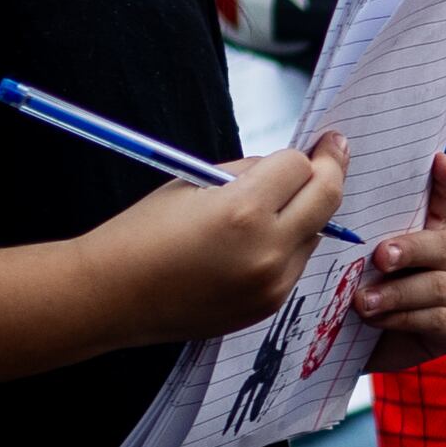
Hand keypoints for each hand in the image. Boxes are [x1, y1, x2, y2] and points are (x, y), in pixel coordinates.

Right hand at [87, 136, 345, 343]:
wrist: (111, 296)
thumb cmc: (142, 232)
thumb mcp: (193, 183)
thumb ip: (248, 172)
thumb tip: (290, 166)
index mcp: (242, 210)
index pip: (298, 166)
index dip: (300, 153)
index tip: (319, 140)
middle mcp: (266, 250)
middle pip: (326, 198)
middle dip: (331, 169)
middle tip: (334, 150)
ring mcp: (272, 284)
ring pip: (314, 233)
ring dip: (305, 213)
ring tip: (274, 204)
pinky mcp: (268, 306)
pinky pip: (296, 264)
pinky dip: (287, 245)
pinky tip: (257, 241)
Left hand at [346, 155, 445, 355]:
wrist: (364, 343)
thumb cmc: (361, 284)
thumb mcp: (358, 251)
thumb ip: (360, 226)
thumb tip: (325, 179)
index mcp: (434, 227)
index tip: (439, 161)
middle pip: (443, 243)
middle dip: (411, 248)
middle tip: (380, 256)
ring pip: (436, 285)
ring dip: (396, 292)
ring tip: (363, 301)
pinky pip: (434, 318)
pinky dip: (400, 318)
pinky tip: (375, 319)